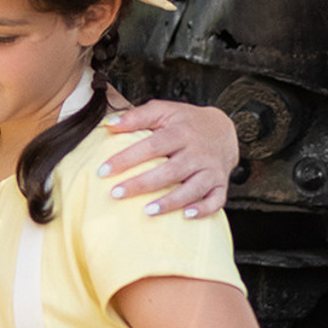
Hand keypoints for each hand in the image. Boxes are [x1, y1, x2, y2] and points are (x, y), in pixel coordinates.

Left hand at [100, 100, 237, 217]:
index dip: (127, 158)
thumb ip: (137, 117)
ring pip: (192, 188)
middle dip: (142, 184)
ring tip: (148, 211)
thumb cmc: (186, 123)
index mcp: (181, 133)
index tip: (103, 170)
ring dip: (171, 201)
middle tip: (116, 194)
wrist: (223, 130)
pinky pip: (216, 201)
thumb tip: (109, 125)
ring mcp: (210, 170)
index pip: (152, 145)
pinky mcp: (220, 185)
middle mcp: (197, 153)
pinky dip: (203, 209)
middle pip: (170, 170)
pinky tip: (186, 216)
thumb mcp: (164, 111)